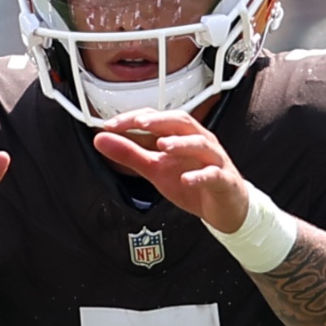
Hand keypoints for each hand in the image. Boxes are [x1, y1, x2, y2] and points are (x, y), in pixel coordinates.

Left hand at [93, 108, 248, 232]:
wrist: (223, 207)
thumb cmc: (191, 181)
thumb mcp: (155, 169)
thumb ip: (129, 154)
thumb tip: (101, 139)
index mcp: (180, 135)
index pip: (157, 118)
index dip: (134, 119)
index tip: (110, 125)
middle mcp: (198, 141)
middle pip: (182, 122)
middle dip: (159, 121)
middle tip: (138, 123)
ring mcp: (213, 160)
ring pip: (201, 144)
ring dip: (181, 143)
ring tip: (162, 146)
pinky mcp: (223, 180)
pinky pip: (214, 175)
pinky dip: (200, 176)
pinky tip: (186, 179)